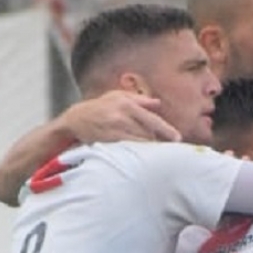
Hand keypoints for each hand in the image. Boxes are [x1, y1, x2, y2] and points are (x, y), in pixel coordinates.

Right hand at [59, 91, 179, 143]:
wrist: (74, 119)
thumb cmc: (99, 106)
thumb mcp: (117, 96)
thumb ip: (139, 99)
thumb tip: (158, 103)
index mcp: (127, 103)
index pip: (152, 119)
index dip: (166, 130)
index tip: (177, 139)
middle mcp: (122, 115)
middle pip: (148, 133)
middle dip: (158, 141)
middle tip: (168, 149)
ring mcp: (115, 130)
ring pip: (139, 142)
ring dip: (148, 148)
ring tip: (155, 153)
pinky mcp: (109, 142)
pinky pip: (128, 149)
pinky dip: (136, 153)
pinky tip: (141, 156)